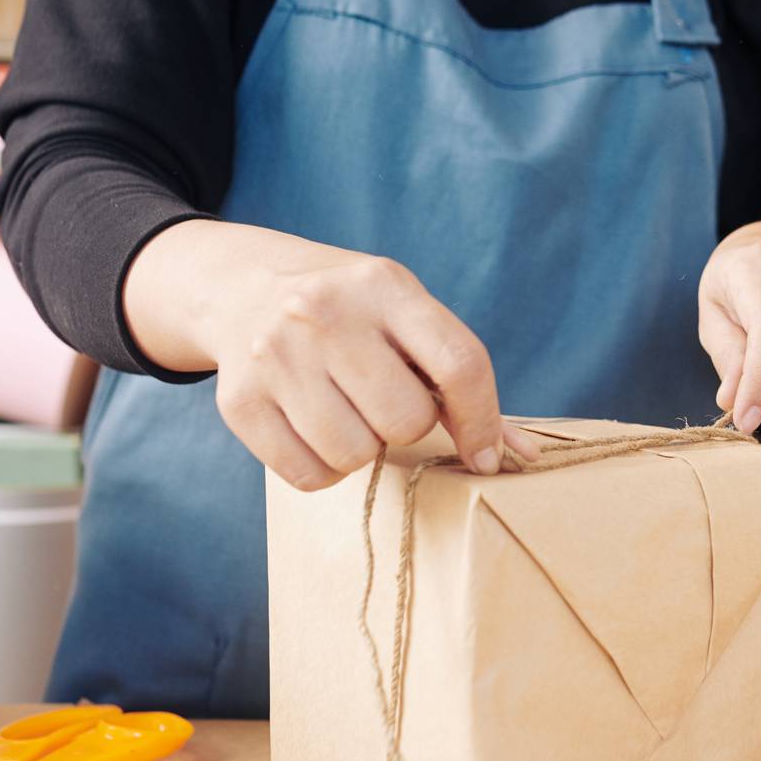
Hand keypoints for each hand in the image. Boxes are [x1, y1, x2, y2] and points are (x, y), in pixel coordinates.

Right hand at [124, 222, 535, 490]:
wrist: (240, 287)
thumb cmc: (348, 312)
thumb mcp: (404, 314)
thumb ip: (458, 375)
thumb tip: (521, 452)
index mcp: (383, 285)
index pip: (459, 363)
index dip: (484, 420)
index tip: (486, 454)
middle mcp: (324, 313)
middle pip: (405, 420)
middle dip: (406, 427)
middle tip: (384, 404)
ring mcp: (275, 355)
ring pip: (354, 455)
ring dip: (362, 450)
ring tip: (347, 413)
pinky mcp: (239, 400)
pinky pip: (308, 476)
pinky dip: (323, 469)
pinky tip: (314, 430)